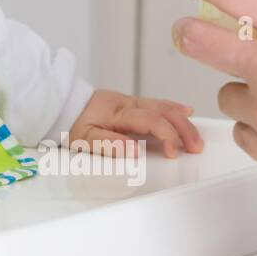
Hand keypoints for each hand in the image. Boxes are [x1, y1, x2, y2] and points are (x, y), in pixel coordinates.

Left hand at [68, 88, 203, 158]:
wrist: (60, 106)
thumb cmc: (71, 124)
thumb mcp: (83, 139)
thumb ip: (108, 144)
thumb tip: (135, 151)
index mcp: (117, 112)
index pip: (151, 120)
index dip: (167, 135)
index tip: (174, 153)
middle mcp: (127, 103)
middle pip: (163, 111)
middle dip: (183, 129)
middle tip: (196, 147)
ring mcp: (130, 102)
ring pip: (163, 106)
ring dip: (183, 121)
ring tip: (196, 138)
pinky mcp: (130, 104)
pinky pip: (157, 103)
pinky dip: (174, 108)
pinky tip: (186, 112)